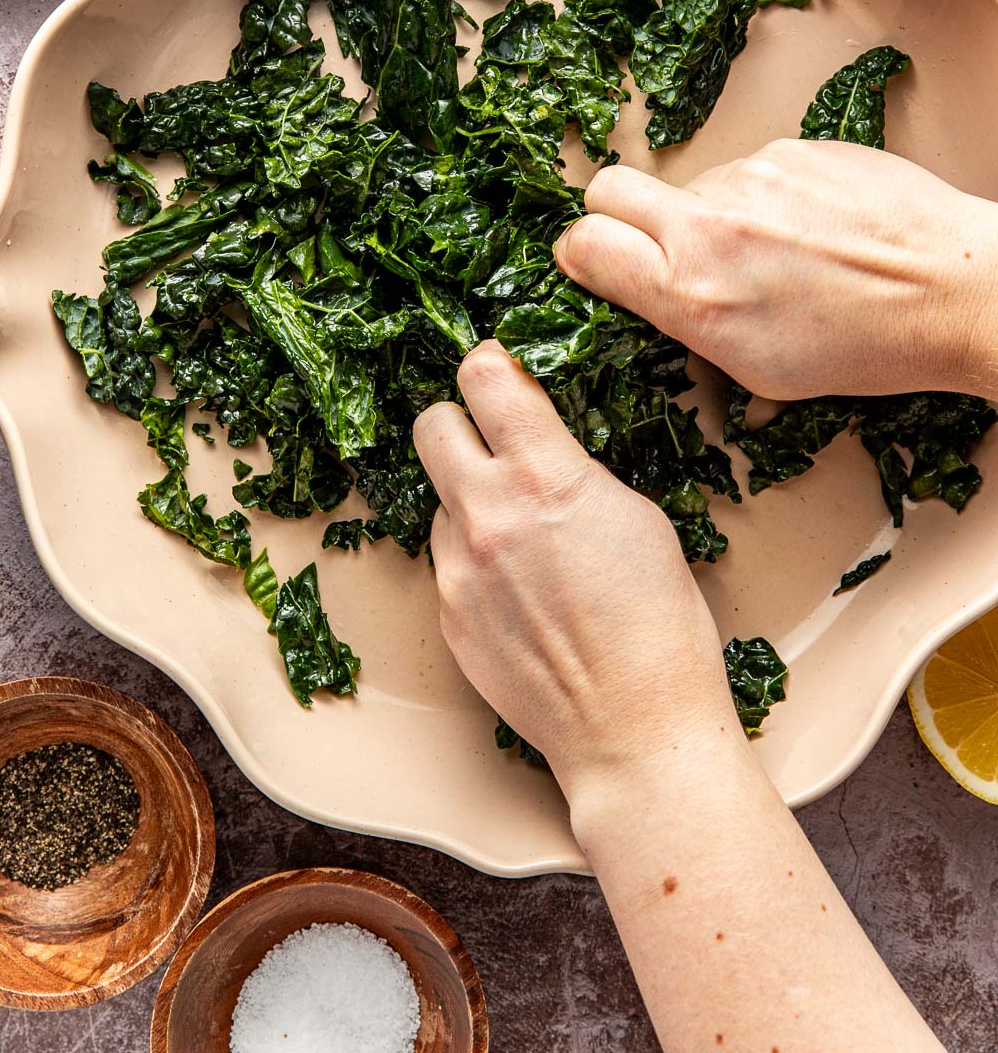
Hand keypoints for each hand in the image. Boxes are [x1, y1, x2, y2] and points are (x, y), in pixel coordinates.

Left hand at [412, 339, 740, 799]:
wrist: (632, 727)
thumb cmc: (659, 625)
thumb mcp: (638, 517)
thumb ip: (575, 470)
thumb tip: (543, 449)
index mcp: (545, 479)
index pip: (486, 379)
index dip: (491, 365)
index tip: (499, 371)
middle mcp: (488, 515)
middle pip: (432, 425)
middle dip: (460, 422)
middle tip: (491, 440)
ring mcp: (458, 568)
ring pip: (439, 499)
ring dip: (469, 502)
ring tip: (523, 541)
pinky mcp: (447, 614)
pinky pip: (447, 560)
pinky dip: (474, 560)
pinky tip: (519, 591)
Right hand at [555, 138, 997, 401]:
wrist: (954, 289)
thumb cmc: (869, 345)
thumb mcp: (760, 370)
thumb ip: (691, 327)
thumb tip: (656, 301)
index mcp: (694, 292)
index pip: (584, 244)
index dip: (581, 254)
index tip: (596, 263)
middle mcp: (711, 224)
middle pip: (609, 188)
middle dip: (615, 213)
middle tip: (652, 242)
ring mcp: (752, 174)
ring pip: (691, 183)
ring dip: (709, 212)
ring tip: (772, 251)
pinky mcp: (793, 146)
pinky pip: (750, 167)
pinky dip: (766, 195)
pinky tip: (810, 228)